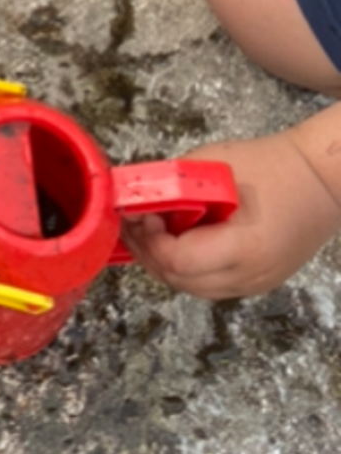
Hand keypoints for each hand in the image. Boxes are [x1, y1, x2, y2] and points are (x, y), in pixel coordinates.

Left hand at [121, 133, 340, 298]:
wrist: (321, 180)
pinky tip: (176, 242)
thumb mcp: (212, 164)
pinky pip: (212, 284)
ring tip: (148, 233)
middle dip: (148, 254)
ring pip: (193, 289)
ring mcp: (257, 283)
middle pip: (180, 282)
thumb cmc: (270, 164)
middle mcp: (250, 275)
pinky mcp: (260, 281)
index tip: (138, 214)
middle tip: (131, 225)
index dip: (149, 240)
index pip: (178, 261)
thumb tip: (137, 195)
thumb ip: (173, 185)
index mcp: (242, 247)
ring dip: (165, 264)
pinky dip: (188, 268)